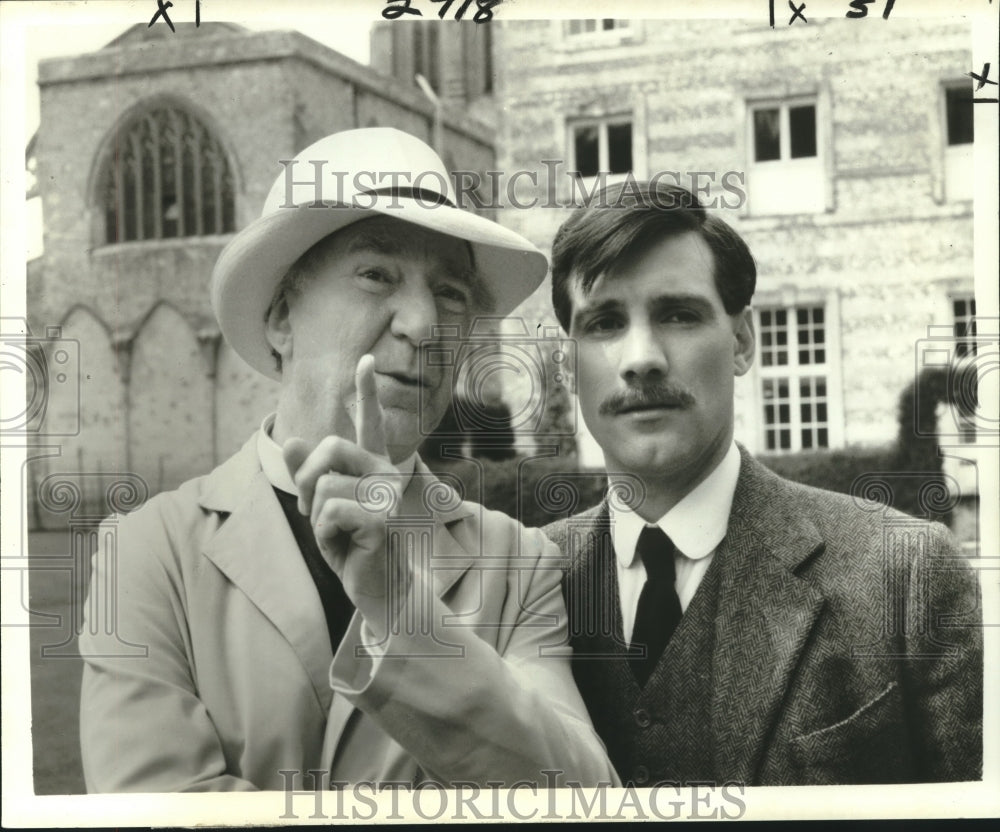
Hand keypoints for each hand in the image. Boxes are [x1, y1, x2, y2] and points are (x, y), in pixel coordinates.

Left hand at [283, 355, 407, 640]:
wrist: (378, 589)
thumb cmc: (351, 547)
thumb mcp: (322, 508)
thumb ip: (308, 475)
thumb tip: (293, 440)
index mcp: (375, 466)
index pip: (370, 424)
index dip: (367, 391)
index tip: (366, 359)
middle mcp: (387, 473)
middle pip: (329, 448)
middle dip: (308, 481)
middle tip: (317, 514)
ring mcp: (388, 494)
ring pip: (323, 486)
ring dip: (316, 516)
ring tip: (336, 535)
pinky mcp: (383, 518)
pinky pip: (329, 511)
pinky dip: (324, 534)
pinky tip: (345, 547)